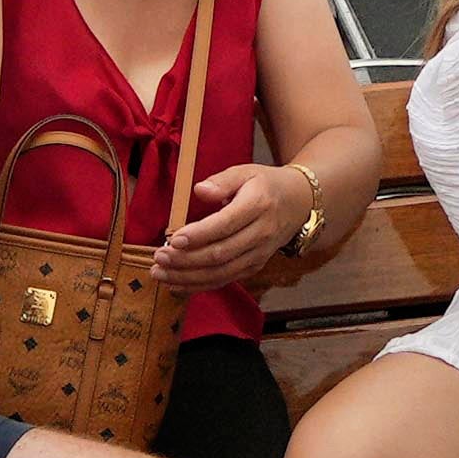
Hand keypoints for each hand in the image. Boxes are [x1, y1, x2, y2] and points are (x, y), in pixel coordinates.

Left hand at [158, 158, 316, 289]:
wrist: (299, 203)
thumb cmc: (265, 185)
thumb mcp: (246, 172)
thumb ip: (222, 180)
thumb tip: (199, 190)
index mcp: (258, 205)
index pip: (226, 224)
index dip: (199, 234)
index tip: (174, 239)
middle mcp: (261, 234)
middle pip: (221, 253)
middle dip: (186, 260)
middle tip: (159, 258)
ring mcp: (259, 254)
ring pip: (221, 272)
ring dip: (188, 277)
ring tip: (160, 274)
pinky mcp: (255, 266)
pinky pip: (225, 280)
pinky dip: (199, 285)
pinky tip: (176, 285)